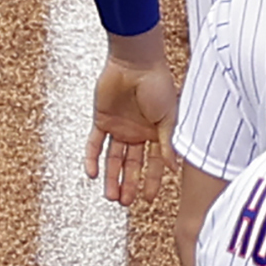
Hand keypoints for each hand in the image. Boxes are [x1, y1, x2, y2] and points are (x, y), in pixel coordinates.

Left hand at [86, 53, 177, 203]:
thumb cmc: (158, 84)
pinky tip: (92, 174)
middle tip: (125, 203)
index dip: (152, 182)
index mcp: (156, 133)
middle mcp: (137, 133)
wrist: (136, 63)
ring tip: (110, 196)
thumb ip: (168, 143)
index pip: (153, 164)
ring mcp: (119, 127)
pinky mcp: (102, 120)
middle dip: (129, 184)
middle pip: (131, 165)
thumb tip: (173, 168)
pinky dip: (92, 159)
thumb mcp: (168, 117)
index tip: (148, 199)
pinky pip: (94, 144)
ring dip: (111, 177)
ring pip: (113, 159)